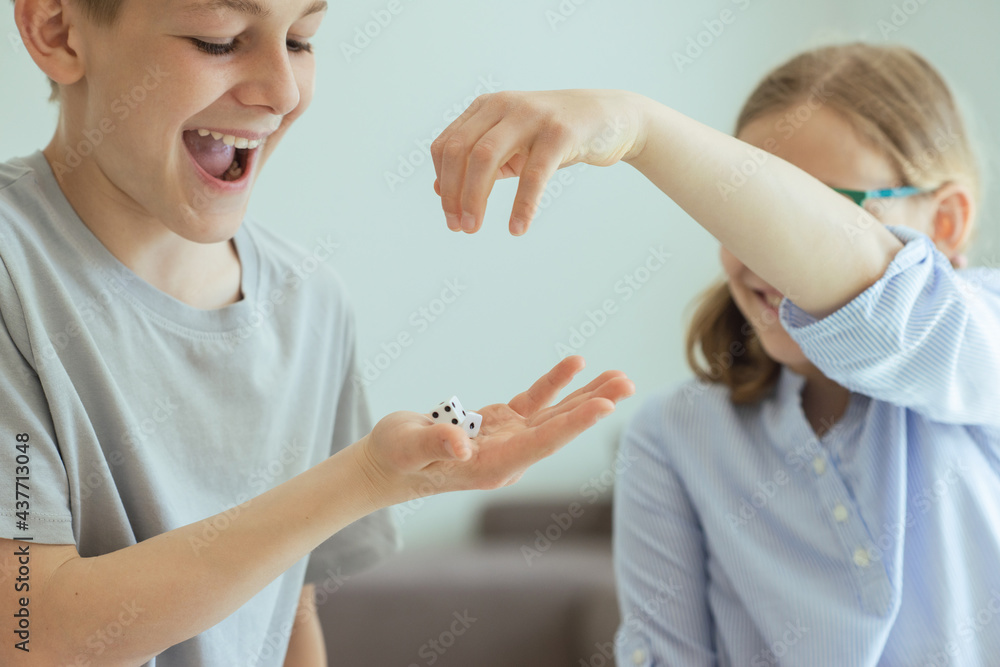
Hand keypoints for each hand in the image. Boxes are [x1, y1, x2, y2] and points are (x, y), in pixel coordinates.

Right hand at [354, 355, 633, 506]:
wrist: (386, 465)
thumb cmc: (394, 458)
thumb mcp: (407, 448)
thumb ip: (434, 443)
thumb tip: (461, 444)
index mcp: (492, 467)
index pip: (541, 443)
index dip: (574, 423)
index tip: (605, 406)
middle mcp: (509, 456)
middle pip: (559, 429)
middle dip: (594, 405)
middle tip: (628, 384)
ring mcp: (508, 440)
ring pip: (554, 415)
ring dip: (587, 395)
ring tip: (619, 377)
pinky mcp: (501, 425)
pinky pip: (534, 402)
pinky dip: (554, 383)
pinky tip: (576, 365)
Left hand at [430, 90, 646, 235]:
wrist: (610, 118)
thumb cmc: (555, 136)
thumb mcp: (512, 145)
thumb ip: (479, 163)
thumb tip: (440, 190)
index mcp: (486, 108)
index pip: (447, 146)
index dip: (443, 184)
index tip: (451, 216)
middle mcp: (503, 106)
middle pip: (460, 152)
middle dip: (454, 194)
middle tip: (460, 227)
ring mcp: (531, 116)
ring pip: (485, 158)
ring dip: (474, 198)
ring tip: (473, 228)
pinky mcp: (559, 132)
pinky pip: (533, 174)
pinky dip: (522, 205)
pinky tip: (517, 228)